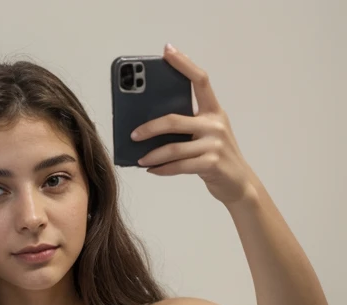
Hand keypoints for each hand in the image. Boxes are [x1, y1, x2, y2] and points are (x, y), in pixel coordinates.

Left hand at [131, 44, 256, 204]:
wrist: (240, 183)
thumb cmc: (217, 157)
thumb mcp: (208, 134)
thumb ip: (189, 126)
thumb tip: (152, 126)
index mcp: (214, 112)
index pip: (200, 80)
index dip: (184, 64)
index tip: (167, 51)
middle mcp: (215, 124)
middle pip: (174, 120)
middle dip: (150, 128)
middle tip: (134, 134)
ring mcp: (214, 145)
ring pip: (173, 148)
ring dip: (153, 155)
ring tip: (140, 159)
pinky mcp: (211, 164)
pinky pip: (179, 166)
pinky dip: (162, 170)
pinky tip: (152, 170)